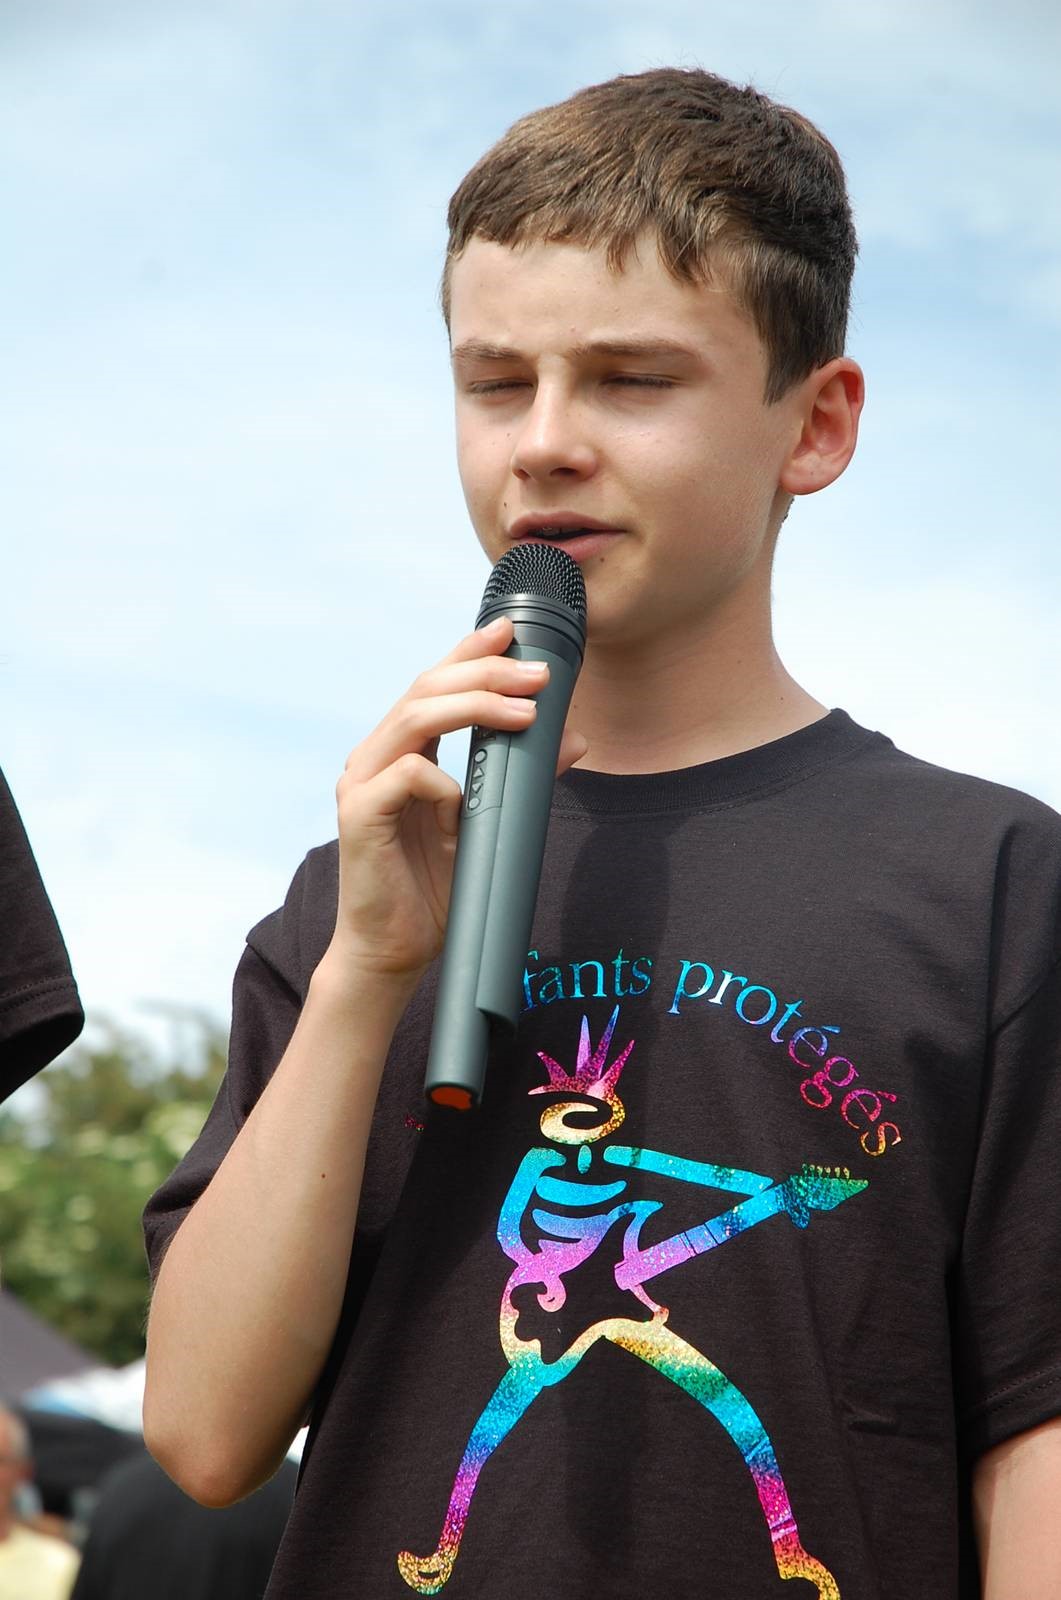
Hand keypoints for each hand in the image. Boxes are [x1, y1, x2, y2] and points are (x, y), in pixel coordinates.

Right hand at [322, 616, 586, 992]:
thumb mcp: (490, 823)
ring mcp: (361, 783)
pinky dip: (444, 779)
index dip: (469, 652)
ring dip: (476, 706)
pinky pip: (407, 774)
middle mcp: (375, 758)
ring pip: (414, 716)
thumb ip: (522, 779)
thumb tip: (573, 740)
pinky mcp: (359, 815)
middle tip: (538, 675)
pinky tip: (464, 799)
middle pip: (425, 688)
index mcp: (400, 752)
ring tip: (525, 712)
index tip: (511, 629)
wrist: (394, 952)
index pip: (433, 685)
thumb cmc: (436, 890)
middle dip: (486, 672)